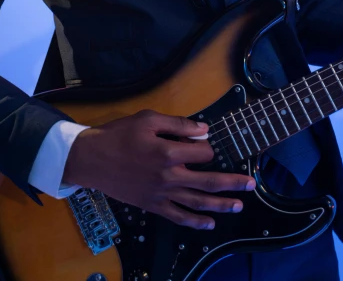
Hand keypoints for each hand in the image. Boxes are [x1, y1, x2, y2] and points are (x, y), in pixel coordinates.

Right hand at [62, 109, 255, 229]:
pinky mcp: (152, 205)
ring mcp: (161, 194)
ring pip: (197, 202)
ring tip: (238, 205)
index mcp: (168, 152)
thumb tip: (203, 129)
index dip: (208, 146)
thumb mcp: (147, 119)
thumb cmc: (119, 135)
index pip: (202, 152)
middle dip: (231, 183)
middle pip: (207, 181)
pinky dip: (194, 221)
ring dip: (220, 205)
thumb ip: (177, 124)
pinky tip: (209, 224)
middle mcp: (168, 176)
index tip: (206, 141)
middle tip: (251, 184)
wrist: (91, 159)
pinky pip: (177, 216)